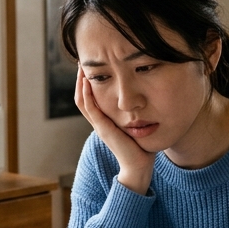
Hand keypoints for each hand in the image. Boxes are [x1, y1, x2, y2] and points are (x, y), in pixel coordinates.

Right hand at [75, 72, 153, 194]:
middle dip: (81, 78)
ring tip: (81, 67)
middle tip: (82, 61)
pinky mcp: (103, 129)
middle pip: (81, 96)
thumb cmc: (141, 147)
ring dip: (80, 83)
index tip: (91, 66)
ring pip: (82, 101)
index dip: (87, 82)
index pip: (90, 97)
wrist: (139, 166)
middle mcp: (99, 122)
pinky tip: (87, 81)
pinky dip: (87, 94)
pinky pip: (90, 108)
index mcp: (105, 120)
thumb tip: (148, 98)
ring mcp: (99, 125)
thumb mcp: (136, 124)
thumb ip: (137, 113)